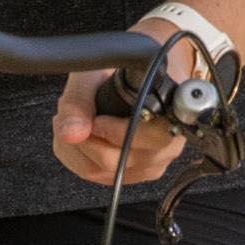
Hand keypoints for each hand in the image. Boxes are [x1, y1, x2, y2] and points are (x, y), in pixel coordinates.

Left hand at [53, 19, 198, 184]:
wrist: (132, 74)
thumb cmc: (119, 70)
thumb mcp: (94, 74)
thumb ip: (80, 100)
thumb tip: (73, 133)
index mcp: (171, 114)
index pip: (151, 139)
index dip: (117, 132)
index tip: (97, 119)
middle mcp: (168, 144)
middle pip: (119, 162)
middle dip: (86, 139)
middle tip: (76, 115)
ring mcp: (152, 163)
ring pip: (102, 171)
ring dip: (77, 147)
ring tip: (76, 119)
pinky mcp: (133, 174)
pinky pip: (95, 174)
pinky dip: (76, 155)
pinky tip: (80, 133)